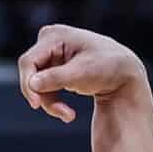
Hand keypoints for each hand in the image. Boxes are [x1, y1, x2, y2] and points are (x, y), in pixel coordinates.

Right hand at [16, 24, 147, 122]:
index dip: (28, 83)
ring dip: (49, 102)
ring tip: (69, 116)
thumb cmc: (108, 67)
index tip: (36, 104)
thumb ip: (57, 78)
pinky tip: (69, 113)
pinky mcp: (55, 67)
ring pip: (37, 83)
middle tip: (62, 114)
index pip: (29, 61)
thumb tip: (32, 83)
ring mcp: (51, 54)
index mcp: (55, 36)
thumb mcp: (83, 73)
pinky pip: (45, 86)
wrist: (124, 72)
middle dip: (42, 95)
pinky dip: (54, 100)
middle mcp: (50, 41)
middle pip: (31, 72)